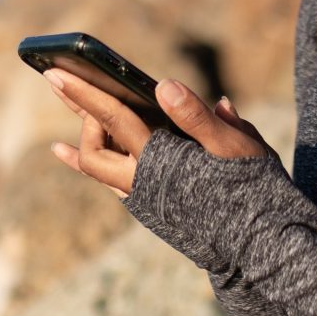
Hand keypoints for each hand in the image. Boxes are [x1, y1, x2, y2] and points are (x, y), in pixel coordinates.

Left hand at [47, 71, 274, 197]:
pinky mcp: (149, 207)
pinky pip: (108, 179)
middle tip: (71, 82)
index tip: (54, 71)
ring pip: (98, 165)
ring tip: (69, 101)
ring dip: (85, 133)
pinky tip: (61, 148)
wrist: (262, 245)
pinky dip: (87, 160)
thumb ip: (197, 117)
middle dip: (82, 113)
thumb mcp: (235, 146)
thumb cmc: (253, 189)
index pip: (113, 119)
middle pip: (93, 149)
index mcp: (161, 163)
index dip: (83, 93)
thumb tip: (164, 86)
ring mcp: (144, 200)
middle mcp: (143, 185)